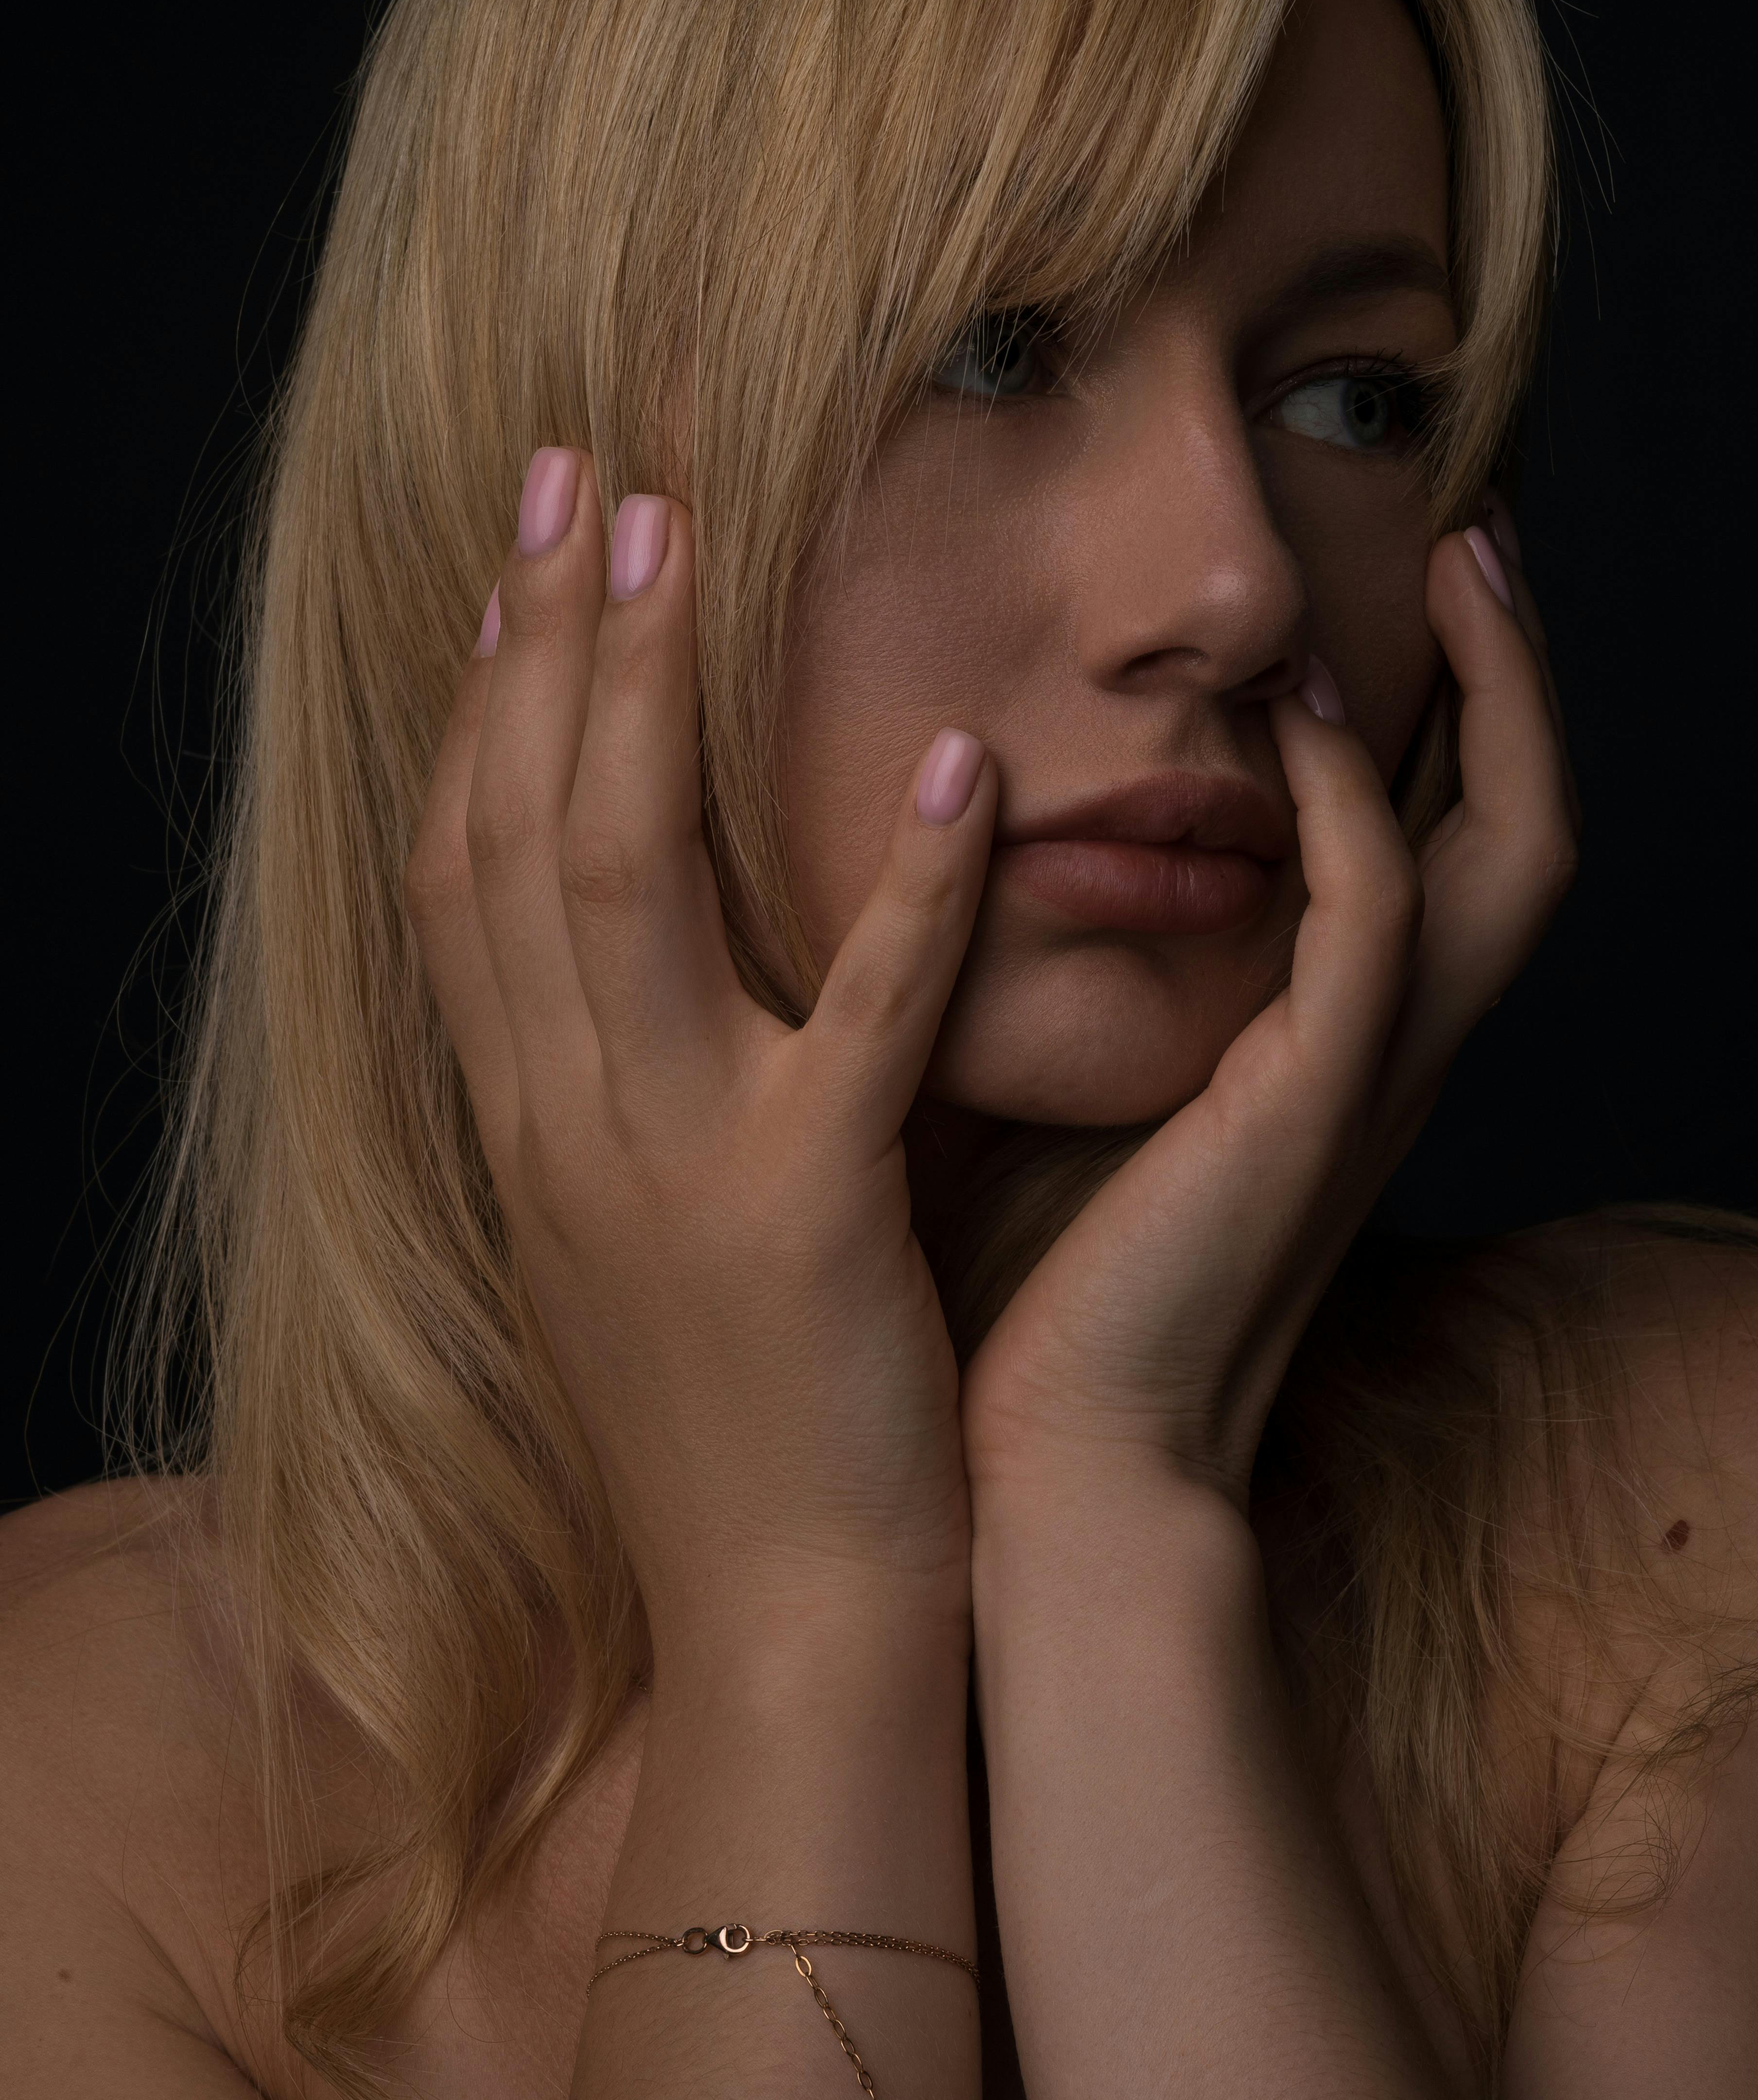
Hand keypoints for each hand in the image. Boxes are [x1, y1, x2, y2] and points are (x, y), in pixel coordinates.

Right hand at [405, 449, 998, 1679]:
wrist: (780, 1632)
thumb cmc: (731, 1435)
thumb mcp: (631, 1250)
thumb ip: (618, 1103)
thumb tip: (623, 976)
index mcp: (527, 1132)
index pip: (462, 876)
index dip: (481, 706)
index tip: (513, 568)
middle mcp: (561, 1128)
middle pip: (514, 835)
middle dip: (535, 639)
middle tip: (572, 467)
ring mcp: (666, 1169)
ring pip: (624, 885)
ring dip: (645, 694)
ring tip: (680, 531)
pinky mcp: (804, 1218)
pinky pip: (857, 1018)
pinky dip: (902, 884)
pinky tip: (954, 759)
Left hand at [960, 513, 1577, 1520]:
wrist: (1055, 1459)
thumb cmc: (1052, 1283)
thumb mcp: (1104, 1089)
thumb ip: (1120, 977)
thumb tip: (1032, 847)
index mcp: (1339, 1048)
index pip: (1453, 845)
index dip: (1464, 715)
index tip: (1417, 586)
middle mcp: (1383, 1053)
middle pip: (1529, 826)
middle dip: (1522, 679)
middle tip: (1482, 536)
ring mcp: (1364, 1078)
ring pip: (1505, 852)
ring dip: (1490, 700)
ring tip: (1453, 569)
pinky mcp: (1310, 1107)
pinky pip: (1378, 922)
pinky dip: (1350, 808)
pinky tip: (1290, 721)